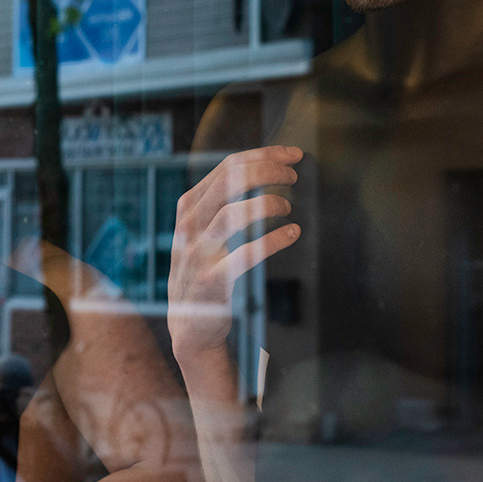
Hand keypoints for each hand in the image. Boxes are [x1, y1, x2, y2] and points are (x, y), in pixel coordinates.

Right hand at [168, 145, 301, 366]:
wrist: (190, 327)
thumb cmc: (203, 271)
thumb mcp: (201, 231)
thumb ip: (221, 202)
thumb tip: (260, 169)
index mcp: (188, 207)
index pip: (226, 166)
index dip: (263, 155)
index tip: (292, 155)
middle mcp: (189, 225)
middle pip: (228, 181)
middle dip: (267, 170)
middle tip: (294, 176)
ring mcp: (197, 253)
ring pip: (232, 213)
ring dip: (267, 204)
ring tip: (287, 208)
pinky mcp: (212, 281)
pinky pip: (245, 254)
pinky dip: (273, 240)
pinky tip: (292, 234)